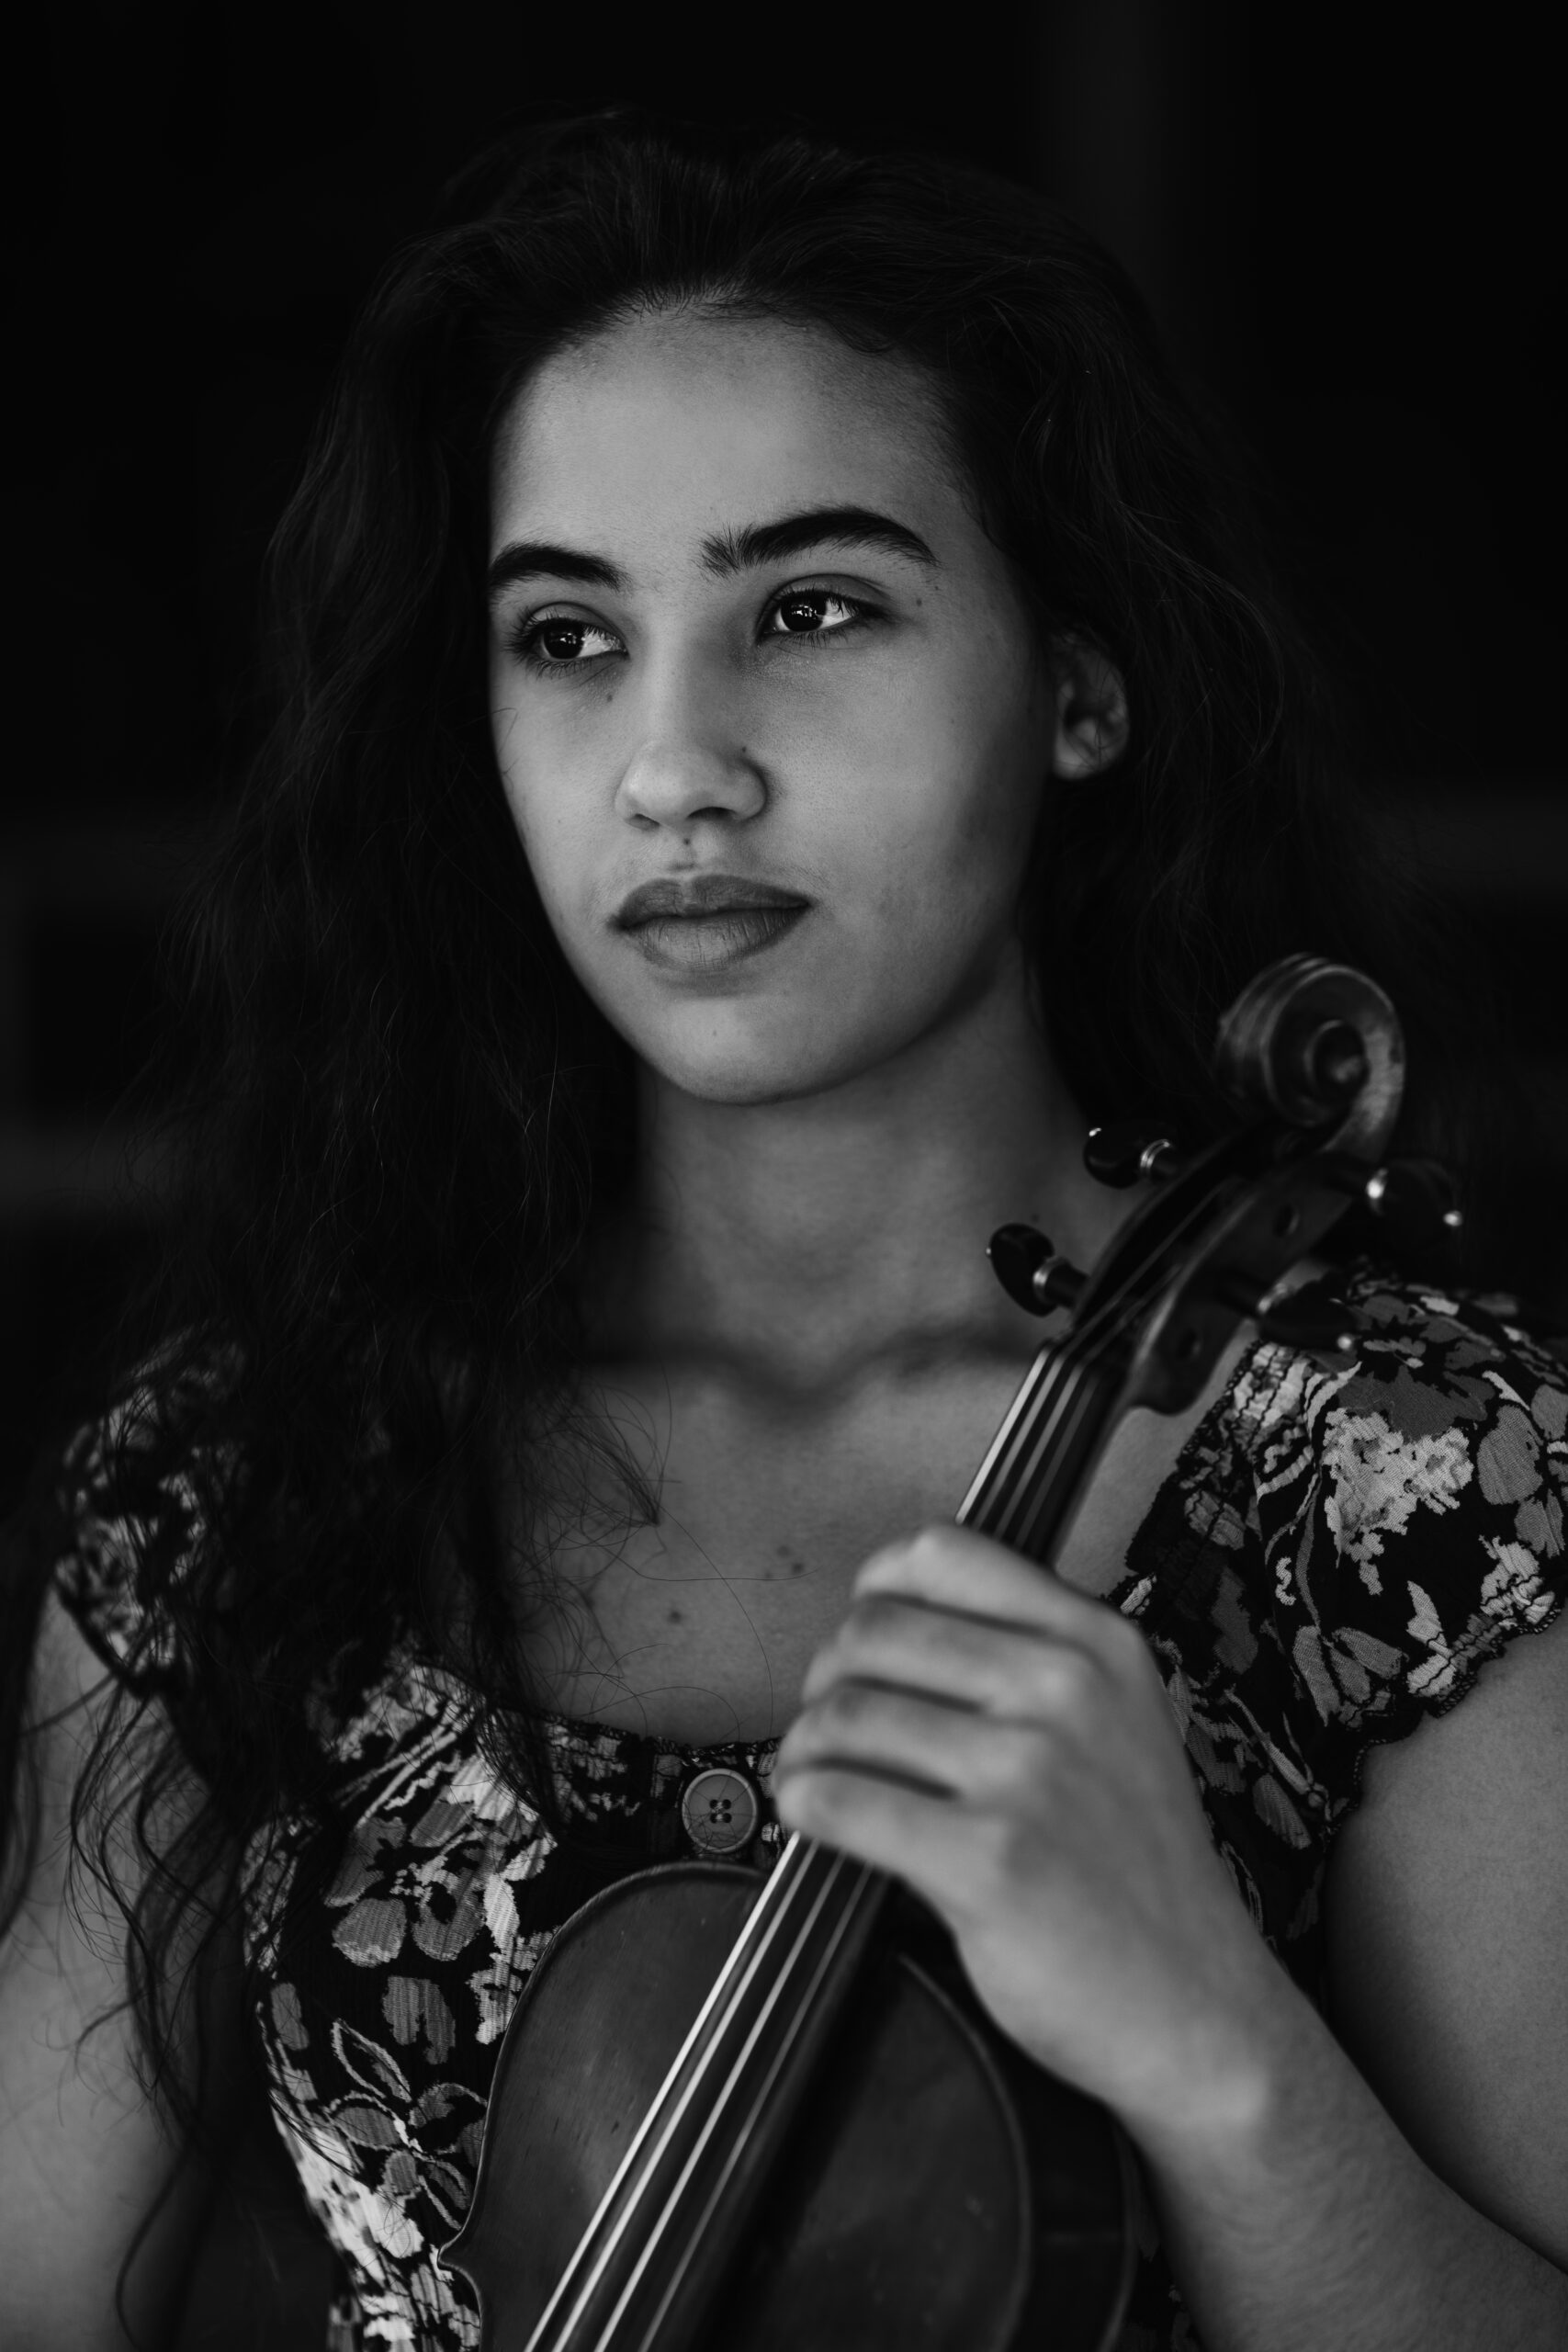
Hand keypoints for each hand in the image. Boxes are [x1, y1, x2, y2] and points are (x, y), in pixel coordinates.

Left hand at [773, 1525, 1285, 2139]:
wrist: (1198, 2008)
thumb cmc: (1138, 1873)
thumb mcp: (1119, 1724)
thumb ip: (1028, 1663)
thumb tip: (884, 1628)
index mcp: (1097, 1643)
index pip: (942, 1553)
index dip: (875, 1590)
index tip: (861, 1636)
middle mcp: (1066, 1690)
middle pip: (874, 1632)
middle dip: (827, 1679)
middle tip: (827, 1725)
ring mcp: (1028, 1772)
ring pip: (846, 1713)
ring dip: (805, 1748)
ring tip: (814, 1776)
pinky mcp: (986, 1859)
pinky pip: (840, 1798)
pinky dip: (804, 1804)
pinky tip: (814, 1818)